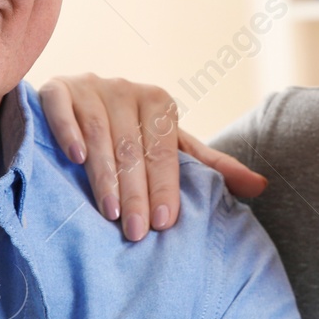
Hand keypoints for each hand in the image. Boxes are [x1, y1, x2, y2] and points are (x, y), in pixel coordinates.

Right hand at [39, 74, 266, 240]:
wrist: (76, 108)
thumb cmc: (130, 137)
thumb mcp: (170, 149)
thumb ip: (210, 167)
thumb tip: (262, 186)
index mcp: (158, 103)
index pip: (164, 149)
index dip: (165, 186)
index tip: (164, 224)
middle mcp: (125, 89)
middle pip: (132, 145)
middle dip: (136, 191)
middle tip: (136, 232)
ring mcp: (89, 86)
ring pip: (99, 132)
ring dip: (104, 173)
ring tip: (109, 212)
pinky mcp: (56, 88)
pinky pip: (61, 107)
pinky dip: (68, 130)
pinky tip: (74, 157)